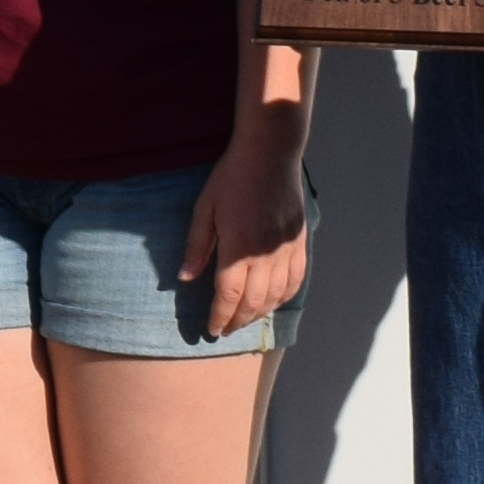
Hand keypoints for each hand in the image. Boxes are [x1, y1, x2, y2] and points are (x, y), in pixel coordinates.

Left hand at [182, 115, 310, 341]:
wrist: (269, 154)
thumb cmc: (231, 178)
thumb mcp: (205, 208)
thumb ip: (197, 246)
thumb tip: (184, 278)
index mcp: (238, 246)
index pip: (229, 295)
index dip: (219, 316)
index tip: (212, 329)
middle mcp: (265, 253)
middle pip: (253, 302)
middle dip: (238, 321)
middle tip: (226, 329)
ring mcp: (286, 249)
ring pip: (276, 296)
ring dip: (259, 313)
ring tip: (245, 319)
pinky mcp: (299, 242)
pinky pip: (296, 281)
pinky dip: (283, 297)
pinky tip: (272, 302)